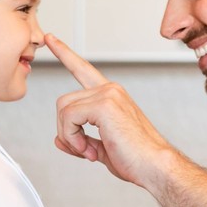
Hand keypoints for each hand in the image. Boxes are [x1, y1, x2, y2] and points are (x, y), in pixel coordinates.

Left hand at [45, 33, 172, 186]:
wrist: (155, 167)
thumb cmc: (136, 159)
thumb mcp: (101, 148)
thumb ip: (80, 139)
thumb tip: (58, 139)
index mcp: (111, 96)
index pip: (83, 69)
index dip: (65, 54)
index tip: (51, 39)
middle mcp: (110, 90)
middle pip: (63, 102)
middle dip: (66, 130)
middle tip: (84, 150)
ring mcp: (108, 94)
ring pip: (64, 110)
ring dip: (69, 135)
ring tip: (88, 151)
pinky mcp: (104, 104)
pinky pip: (69, 117)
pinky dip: (72, 137)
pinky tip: (89, 150)